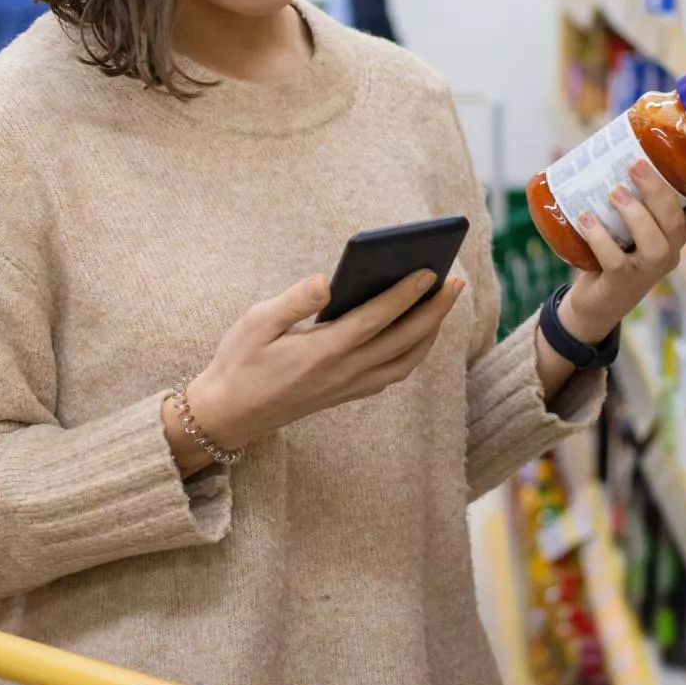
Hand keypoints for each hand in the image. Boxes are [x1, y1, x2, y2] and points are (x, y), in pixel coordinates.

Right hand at [167, 269, 464, 470]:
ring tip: (442, 303)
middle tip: (455, 282)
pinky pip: (393, 373)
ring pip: (405, 362)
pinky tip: (416, 332)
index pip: (376, 319)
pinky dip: (413, 352)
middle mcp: (344, 372)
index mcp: (323, 351)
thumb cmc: (239, 362)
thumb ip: (294, 301)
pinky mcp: (347, 393)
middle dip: (434, 310)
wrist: (229, 414)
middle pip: (404, 340)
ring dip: (430, 333)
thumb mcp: (256, 323)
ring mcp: (349, 386)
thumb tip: (327, 280)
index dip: (406, 294)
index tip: (429, 270)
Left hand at [560, 164, 685, 343]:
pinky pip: (616, 260)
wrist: (593, 305)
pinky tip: (586, 219)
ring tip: (614, 193)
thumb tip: (612, 156)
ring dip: (635, 215)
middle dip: (658, 192)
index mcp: (672, 237)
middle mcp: (667, 254)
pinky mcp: (622, 284)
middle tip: (636, 166)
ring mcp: (647, 272)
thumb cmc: (612, 255)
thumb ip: (628, 201)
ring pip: (655, 244)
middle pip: (675, 223)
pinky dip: (600, 237)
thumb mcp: (626, 228)